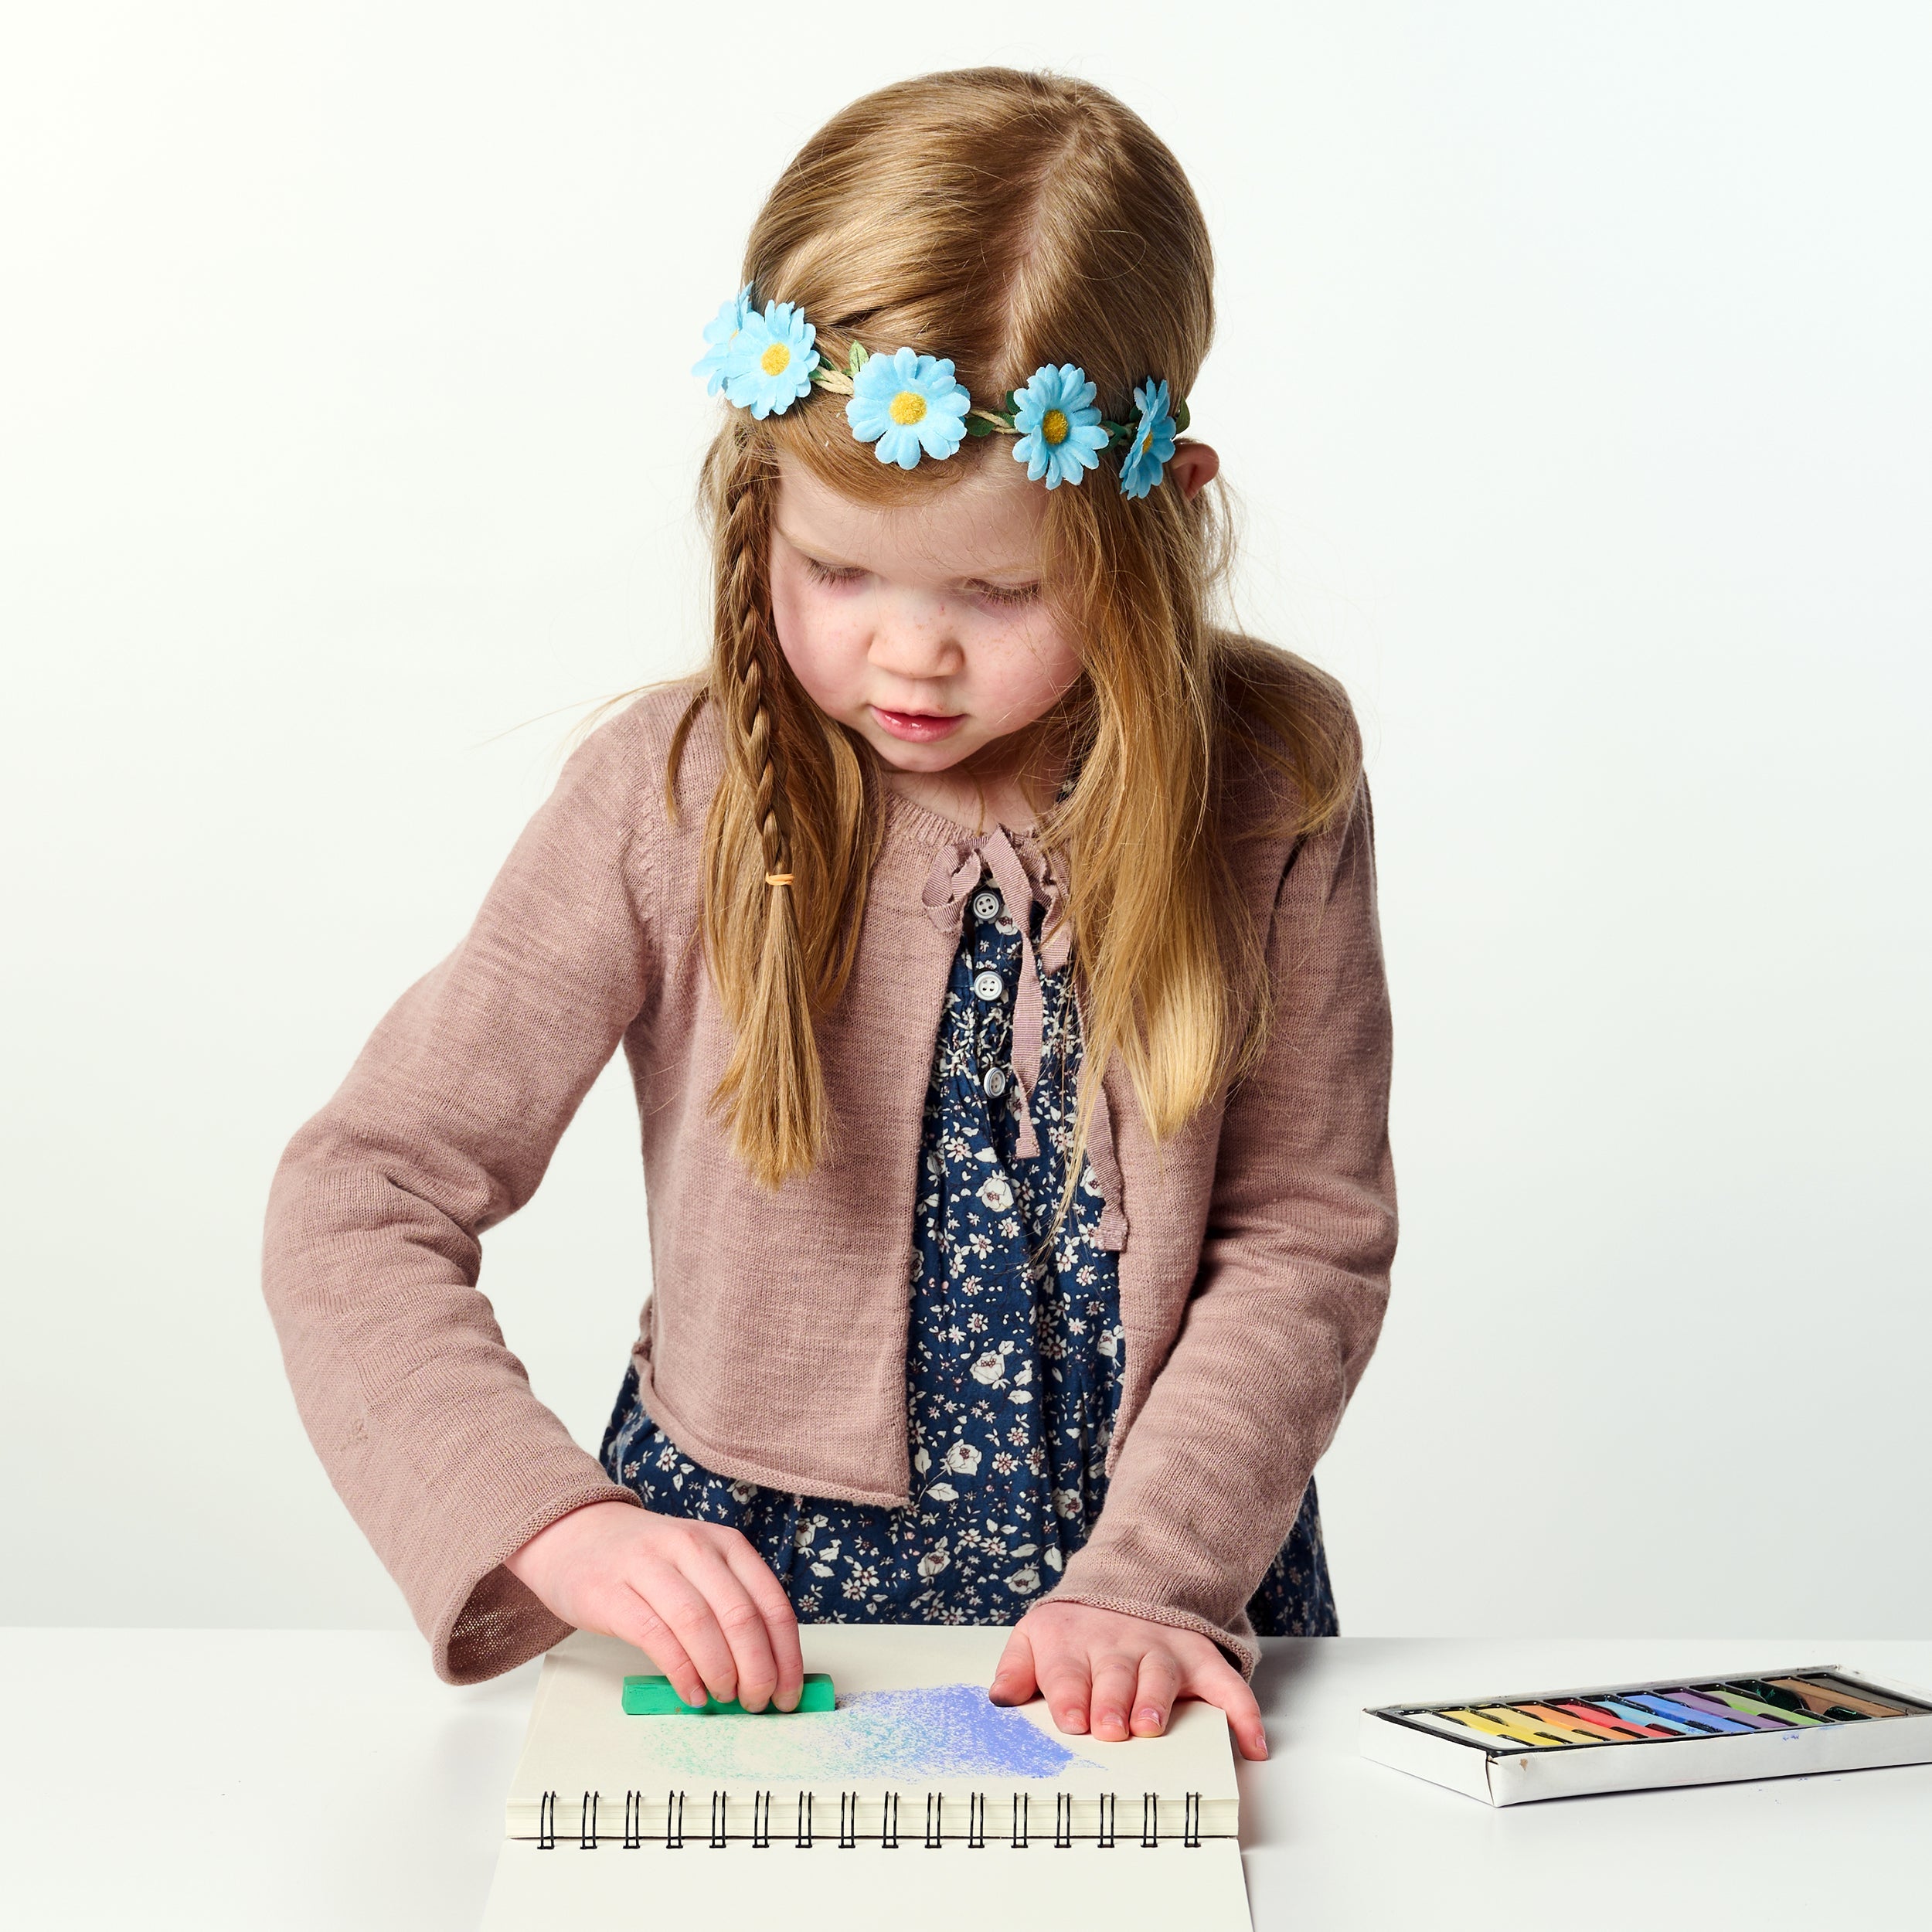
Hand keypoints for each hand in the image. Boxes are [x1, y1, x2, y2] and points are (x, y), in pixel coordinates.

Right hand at [504, 1501, 803, 1713]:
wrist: (576, 1535)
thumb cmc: (647, 1561)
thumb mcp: (700, 1566)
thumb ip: (731, 1605)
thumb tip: (769, 1670)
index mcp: (725, 1543)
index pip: (771, 1603)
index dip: (787, 1656)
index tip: (790, 1692)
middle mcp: (692, 1548)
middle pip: (740, 1617)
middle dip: (758, 1670)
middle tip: (758, 1702)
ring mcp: (650, 1567)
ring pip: (701, 1626)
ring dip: (721, 1673)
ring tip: (725, 1698)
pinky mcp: (614, 1594)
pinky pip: (658, 1638)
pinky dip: (682, 1673)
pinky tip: (692, 1693)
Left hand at [988, 1600, 1267, 1760]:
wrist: (1123, 1586)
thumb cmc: (1073, 1631)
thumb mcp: (1035, 1638)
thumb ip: (1015, 1669)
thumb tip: (999, 1699)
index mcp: (1074, 1644)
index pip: (1068, 1673)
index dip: (1070, 1696)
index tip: (1071, 1719)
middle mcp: (1118, 1645)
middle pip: (1114, 1675)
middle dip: (1113, 1702)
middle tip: (1112, 1728)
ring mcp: (1160, 1648)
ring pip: (1160, 1674)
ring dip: (1158, 1699)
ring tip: (1152, 1725)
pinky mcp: (1197, 1656)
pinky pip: (1225, 1682)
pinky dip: (1242, 1713)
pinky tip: (1251, 1745)